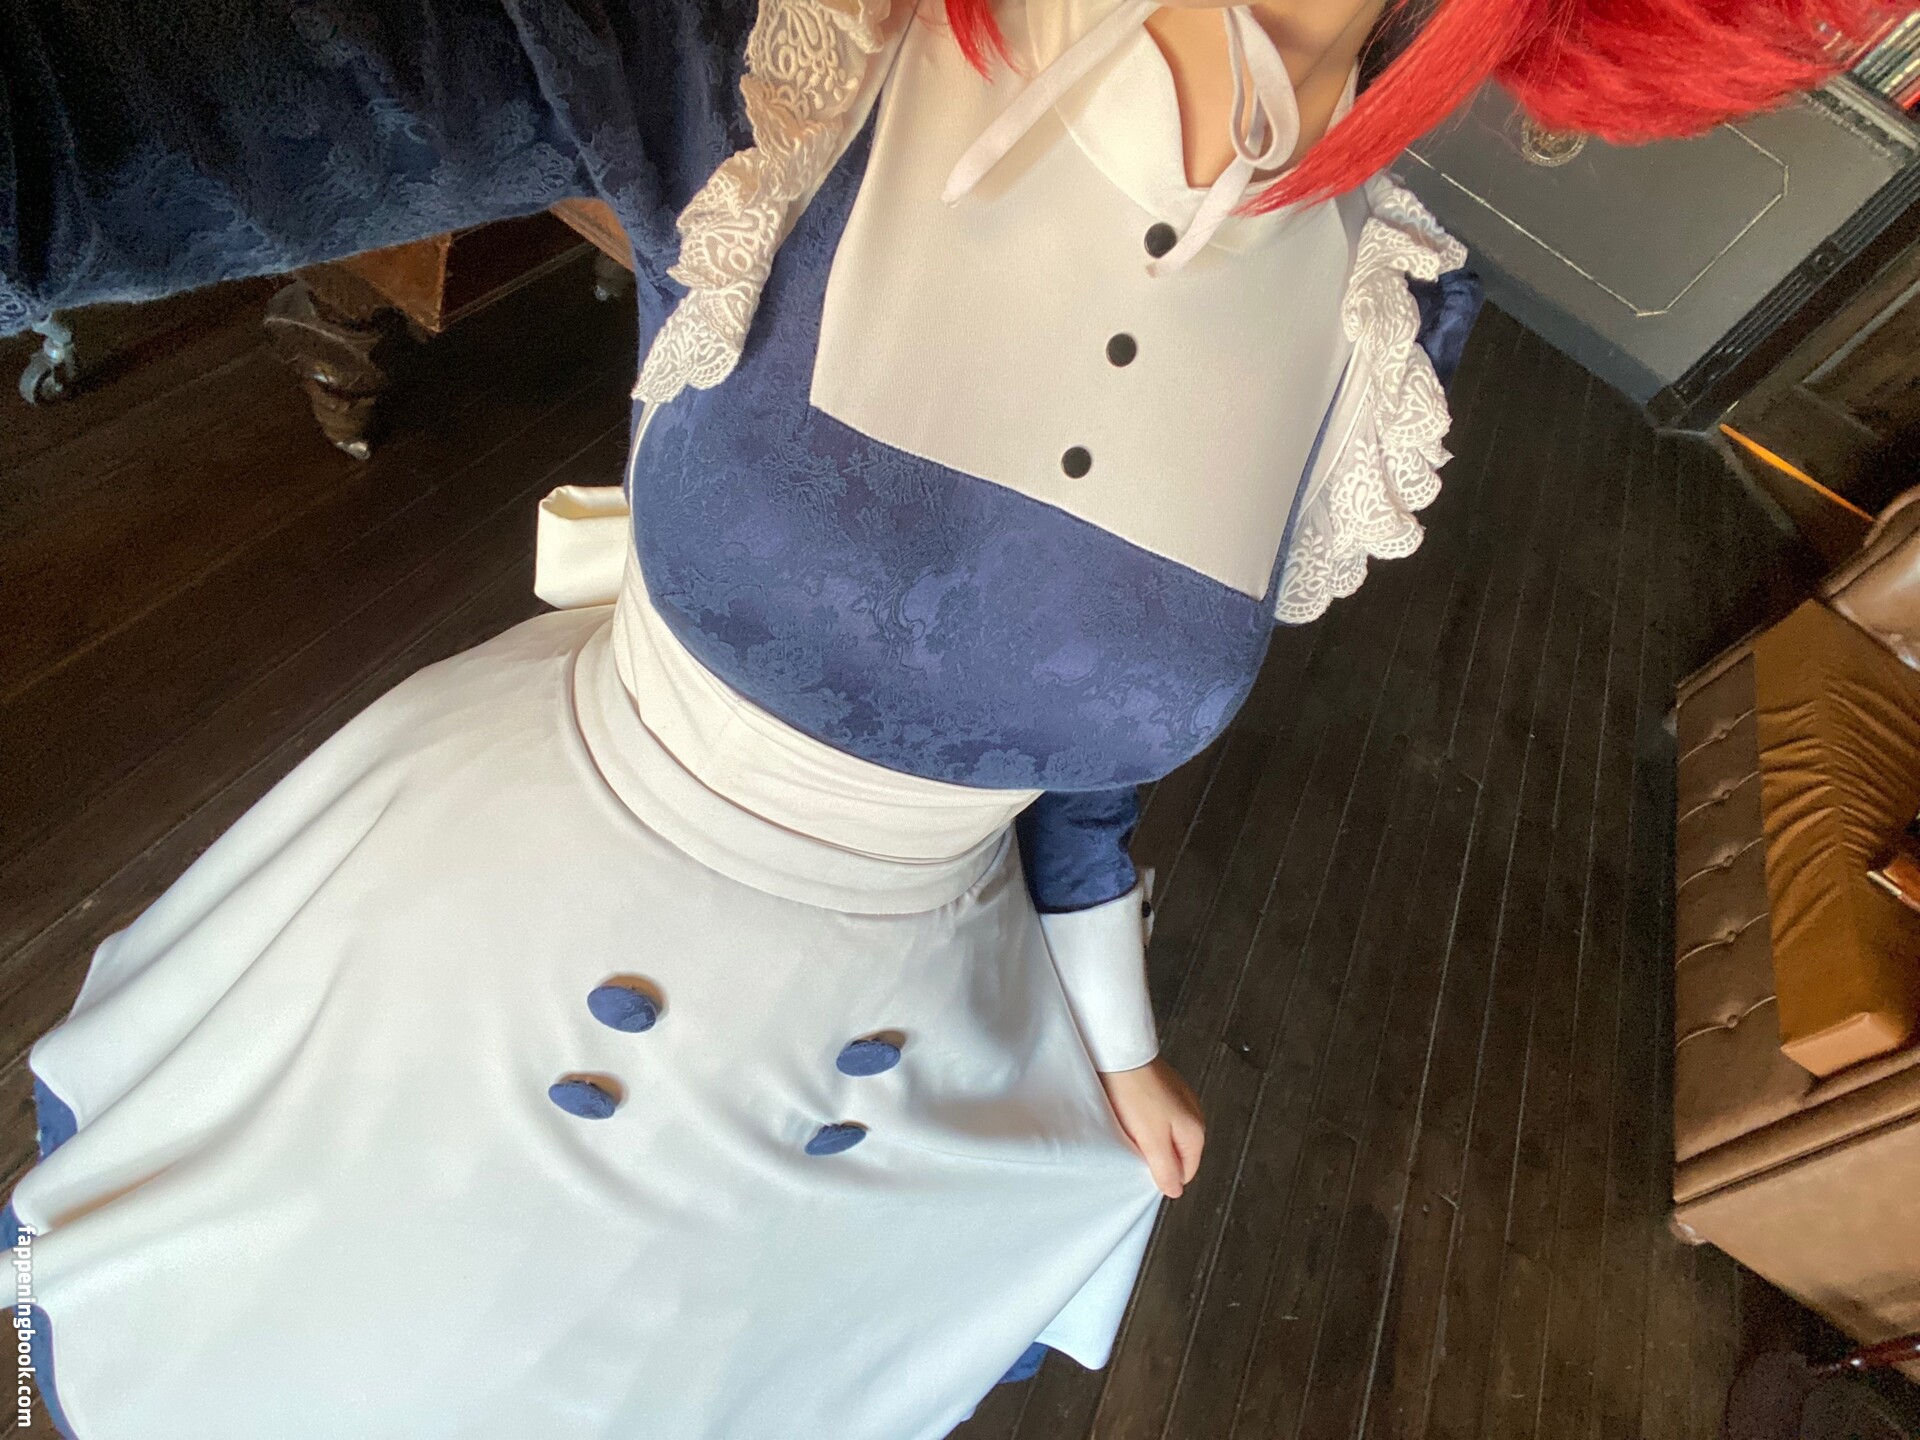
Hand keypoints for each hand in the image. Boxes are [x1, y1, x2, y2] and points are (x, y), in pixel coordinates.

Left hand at [1099, 1057, 1204, 1198]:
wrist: (1120, 1055)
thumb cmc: (1135, 1094)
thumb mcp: (1151, 1142)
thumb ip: (1166, 1169)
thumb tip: (1174, 1190)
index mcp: (1195, 1131)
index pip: (1185, 1172)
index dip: (1163, 1174)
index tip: (1143, 1165)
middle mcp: (1194, 1114)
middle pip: (1176, 1153)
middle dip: (1156, 1155)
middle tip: (1135, 1145)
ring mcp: (1180, 1099)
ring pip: (1165, 1134)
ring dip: (1148, 1137)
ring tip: (1131, 1127)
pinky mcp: (1165, 1088)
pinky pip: (1156, 1116)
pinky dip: (1143, 1119)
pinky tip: (1130, 1112)